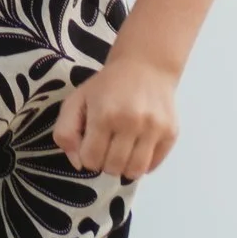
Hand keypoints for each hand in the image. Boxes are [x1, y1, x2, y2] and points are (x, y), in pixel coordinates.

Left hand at [51, 53, 178, 183]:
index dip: (87, 157)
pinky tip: (136, 148)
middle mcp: (131, 123)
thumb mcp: (75, 101)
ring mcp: (154, 128)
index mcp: (104, 115)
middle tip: (106, 148)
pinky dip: (142, 164)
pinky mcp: (171, 132)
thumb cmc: (106, 86)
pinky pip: (153, 165)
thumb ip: (65, 133)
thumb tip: (78, 164)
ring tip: (121, 153)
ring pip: (135, 171)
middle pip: (113, 168)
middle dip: (104, 164)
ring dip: (124, 168)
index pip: (91, 160)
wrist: (146, 66)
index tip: (90, 145)